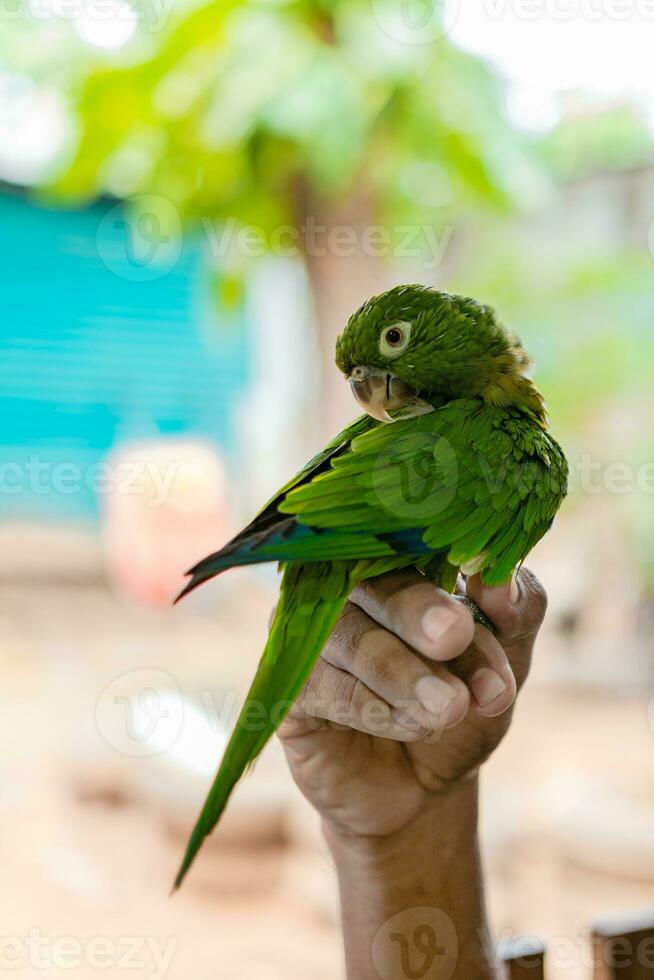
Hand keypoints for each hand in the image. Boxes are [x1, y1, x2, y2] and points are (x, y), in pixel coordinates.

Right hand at [278, 566, 546, 838]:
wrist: (424, 788)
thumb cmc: (462, 703)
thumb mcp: (504, 659)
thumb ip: (514, 612)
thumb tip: (499, 579)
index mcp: (401, 562)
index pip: (417, 542)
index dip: (450, 561)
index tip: (491, 596)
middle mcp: (348, 586)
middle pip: (374, 579)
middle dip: (418, 609)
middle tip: (454, 636)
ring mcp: (312, 633)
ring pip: (351, 636)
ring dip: (405, 673)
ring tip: (451, 708)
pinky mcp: (290, 684)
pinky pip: (325, 685)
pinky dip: (374, 707)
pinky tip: (415, 726)